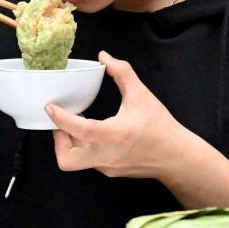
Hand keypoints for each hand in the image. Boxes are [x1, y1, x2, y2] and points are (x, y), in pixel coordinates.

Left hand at [46, 51, 189, 179]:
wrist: (178, 157)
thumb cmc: (160, 127)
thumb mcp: (141, 95)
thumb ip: (122, 73)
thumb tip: (104, 57)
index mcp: (113, 136)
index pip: (78, 130)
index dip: (60, 118)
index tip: (51, 106)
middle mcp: (105, 156)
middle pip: (66, 159)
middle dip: (58, 139)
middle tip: (62, 121)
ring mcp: (106, 167)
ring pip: (74, 161)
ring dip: (69, 142)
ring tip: (76, 123)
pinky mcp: (110, 171)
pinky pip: (87, 161)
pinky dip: (82, 147)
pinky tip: (91, 132)